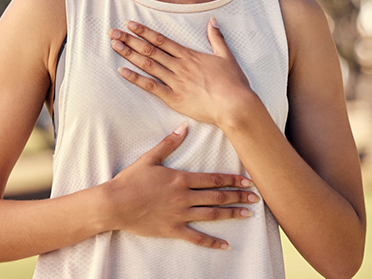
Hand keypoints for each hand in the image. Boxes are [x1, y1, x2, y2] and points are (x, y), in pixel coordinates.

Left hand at [107, 18, 254, 126]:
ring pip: (148, 64)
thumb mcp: (226, 56)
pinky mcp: (174, 98)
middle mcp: (179, 65)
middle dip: (130, 40)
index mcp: (189, 55)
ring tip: (114, 46)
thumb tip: (213, 21)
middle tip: (113, 32)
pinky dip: (136, 78)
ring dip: (129, 54)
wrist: (235, 104)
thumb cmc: (233, 83)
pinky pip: (151, 86)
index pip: (161, 40)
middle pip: (150, 49)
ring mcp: (175, 81)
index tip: (130, 24)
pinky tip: (123, 71)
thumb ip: (217, 38)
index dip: (144, 31)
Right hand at [107, 122, 257, 248]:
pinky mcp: (173, 230)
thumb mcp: (150, 157)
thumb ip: (169, 143)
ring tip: (247, 214)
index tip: (248, 180)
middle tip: (256, 198)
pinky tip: (225, 244)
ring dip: (231, 214)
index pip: (213, 178)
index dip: (232, 179)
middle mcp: (184, 197)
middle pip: (217, 196)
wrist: (115, 204)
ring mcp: (180, 215)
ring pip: (212, 215)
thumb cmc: (131, 179)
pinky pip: (196, 237)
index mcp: (181, 178)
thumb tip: (183, 127)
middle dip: (238, 196)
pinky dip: (212, 241)